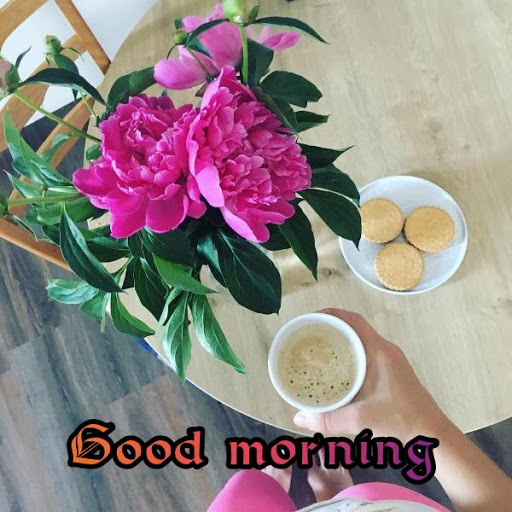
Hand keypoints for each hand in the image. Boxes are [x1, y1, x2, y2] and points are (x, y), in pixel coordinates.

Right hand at [293, 309, 448, 441]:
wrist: (433, 436)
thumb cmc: (401, 421)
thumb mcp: (362, 420)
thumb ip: (328, 419)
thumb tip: (297, 418)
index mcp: (379, 351)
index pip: (353, 320)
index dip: (331, 314)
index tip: (310, 318)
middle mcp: (385, 350)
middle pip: (354, 327)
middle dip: (330, 326)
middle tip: (306, 335)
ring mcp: (390, 360)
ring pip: (360, 339)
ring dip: (340, 339)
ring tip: (316, 349)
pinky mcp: (391, 371)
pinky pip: (365, 352)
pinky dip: (348, 352)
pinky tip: (335, 368)